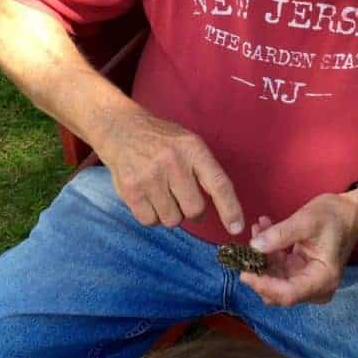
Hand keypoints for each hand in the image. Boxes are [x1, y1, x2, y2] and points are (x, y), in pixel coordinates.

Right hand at [95, 111, 243, 233]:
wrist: (121, 130)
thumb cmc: (162, 141)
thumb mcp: (189, 143)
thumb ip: (204, 171)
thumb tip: (224, 210)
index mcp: (193, 149)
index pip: (218, 183)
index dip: (230, 209)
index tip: (236, 228)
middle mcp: (173, 162)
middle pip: (194, 210)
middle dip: (191, 210)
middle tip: (182, 197)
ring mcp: (150, 177)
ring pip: (172, 219)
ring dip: (170, 213)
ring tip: (161, 192)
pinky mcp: (131, 191)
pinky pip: (150, 221)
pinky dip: (152, 216)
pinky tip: (148, 197)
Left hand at [239, 193, 357, 306]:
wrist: (350, 212)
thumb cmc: (334, 215)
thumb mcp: (307, 220)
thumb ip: (281, 234)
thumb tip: (253, 247)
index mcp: (322, 279)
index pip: (288, 294)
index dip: (264, 286)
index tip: (244, 272)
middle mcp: (315, 287)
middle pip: (279, 291)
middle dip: (259, 271)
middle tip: (246, 246)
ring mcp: (307, 281)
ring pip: (275, 280)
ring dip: (262, 257)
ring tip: (258, 228)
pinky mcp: (301, 272)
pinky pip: (278, 269)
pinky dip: (269, 252)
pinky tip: (263, 229)